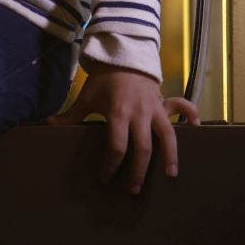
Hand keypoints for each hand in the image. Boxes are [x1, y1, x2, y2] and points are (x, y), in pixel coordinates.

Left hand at [47, 63, 201, 194]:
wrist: (122, 55)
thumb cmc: (103, 79)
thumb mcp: (86, 97)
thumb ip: (70, 115)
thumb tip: (48, 125)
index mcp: (118, 114)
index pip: (116, 146)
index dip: (110, 164)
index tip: (104, 177)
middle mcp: (139, 114)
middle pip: (143, 148)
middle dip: (139, 171)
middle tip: (133, 190)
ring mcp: (155, 108)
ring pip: (167, 135)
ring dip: (170, 155)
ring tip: (171, 175)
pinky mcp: (165, 102)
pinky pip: (183, 108)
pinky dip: (192, 117)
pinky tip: (197, 131)